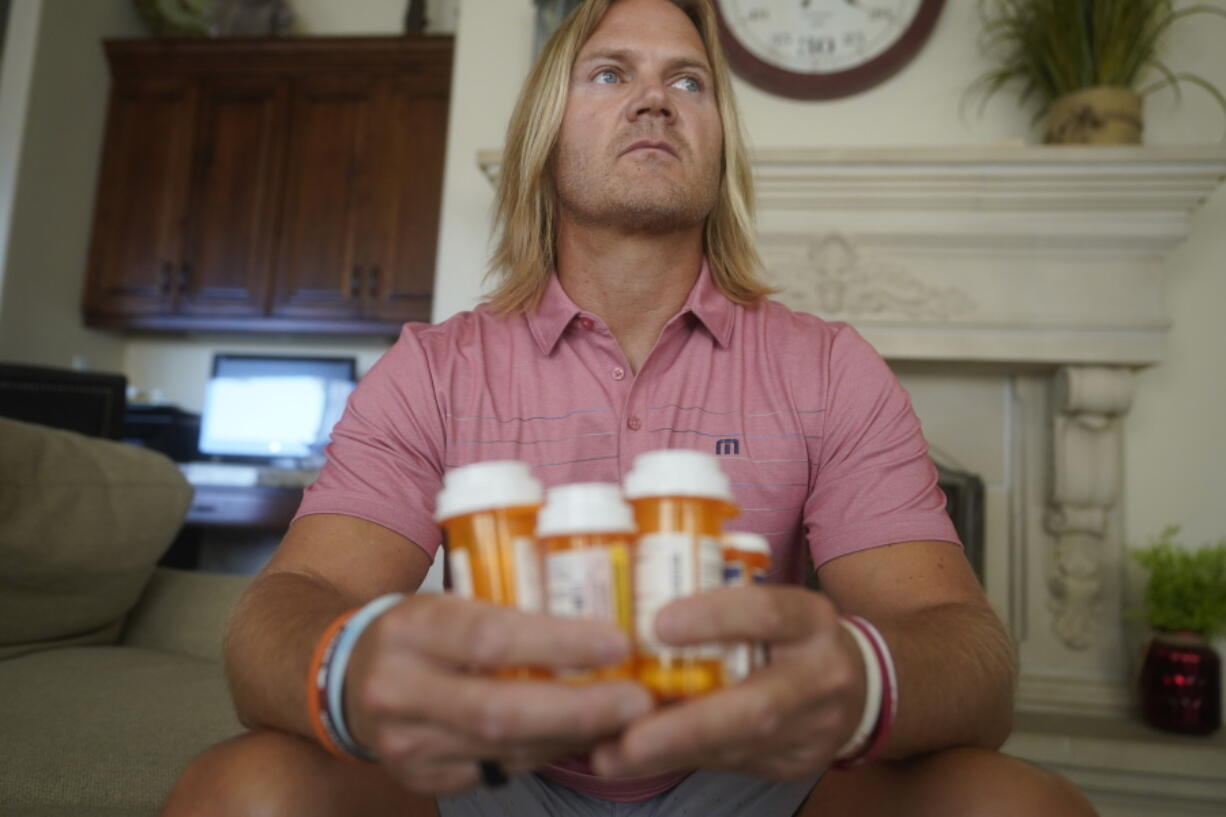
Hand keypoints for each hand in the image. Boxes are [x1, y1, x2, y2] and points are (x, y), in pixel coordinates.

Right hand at [344, 594, 654, 794]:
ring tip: (626, 719)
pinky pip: (500, 769)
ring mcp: (406, 743)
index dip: (557, 643)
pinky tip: (582, 736)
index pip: (489, 638)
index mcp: (410, 629)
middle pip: (499, 709)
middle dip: (578, 708)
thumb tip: (599, 618)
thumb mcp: (446, 600)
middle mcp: (400, 689)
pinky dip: (548, 752)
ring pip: (505, 748)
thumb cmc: (415, 630)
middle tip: (637, 700)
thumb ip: (506, 610)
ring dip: (573, 734)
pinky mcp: (420, 777)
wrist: (339, 680)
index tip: (617, 641)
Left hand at [590, 586, 865, 779]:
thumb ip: (716, 607)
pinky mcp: (797, 762)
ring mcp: (815, 726)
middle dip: (688, 726)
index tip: (657, 625)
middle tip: (629, 737)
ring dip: (671, 752)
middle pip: (757, 706)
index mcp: (809, 619)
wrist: (858, 685)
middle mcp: (821, 674)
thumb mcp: (769, 606)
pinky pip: (733, 764)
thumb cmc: (787, 635)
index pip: (765, 613)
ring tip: (612, 754)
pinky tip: (635, 760)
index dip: (713, 619)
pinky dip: (679, 760)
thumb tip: (629, 610)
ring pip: (740, 746)